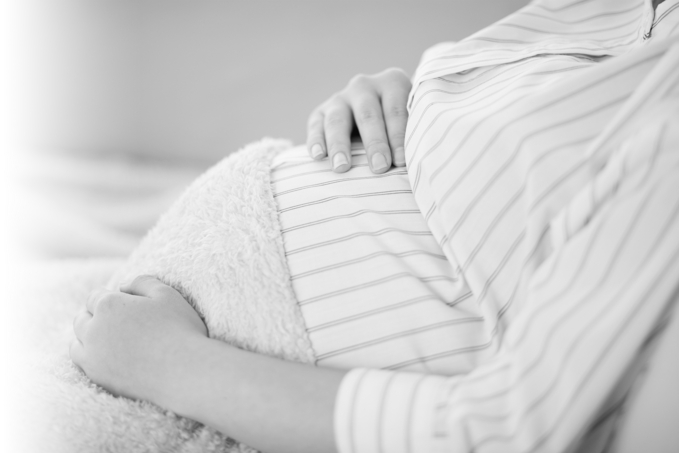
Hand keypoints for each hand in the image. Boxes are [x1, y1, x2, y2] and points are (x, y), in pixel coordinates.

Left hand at [70, 276, 207, 403]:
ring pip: (77, 343)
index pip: (96, 296)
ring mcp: (92, 356)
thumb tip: (122, 286)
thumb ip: (142, 282)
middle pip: (82, 319)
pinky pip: (82, 364)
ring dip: (87, 337)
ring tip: (106, 338)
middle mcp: (93, 329)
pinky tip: (105, 357)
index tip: (122, 303)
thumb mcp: (166, 294)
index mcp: (108, 305)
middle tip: (114, 320)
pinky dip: (89, 357)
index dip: (109, 297)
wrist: (183, 371)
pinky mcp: (97, 377)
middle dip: (94, 316)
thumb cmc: (179, 329)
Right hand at [307, 67, 411, 173]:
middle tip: (380, 167)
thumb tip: (413, 164)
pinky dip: (316, 141)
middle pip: (368, 115)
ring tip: (342, 167)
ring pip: (338, 120)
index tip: (401, 162)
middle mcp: (364, 86)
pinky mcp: (320, 112)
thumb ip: (412, 135)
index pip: (396, 111)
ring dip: (340, 145)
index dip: (398, 137)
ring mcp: (340, 98)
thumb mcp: (411, 122)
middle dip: (375, 143)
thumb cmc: (400, 128)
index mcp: (392, 83)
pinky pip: (316, 126)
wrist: (375, 120)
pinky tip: (318, 157)